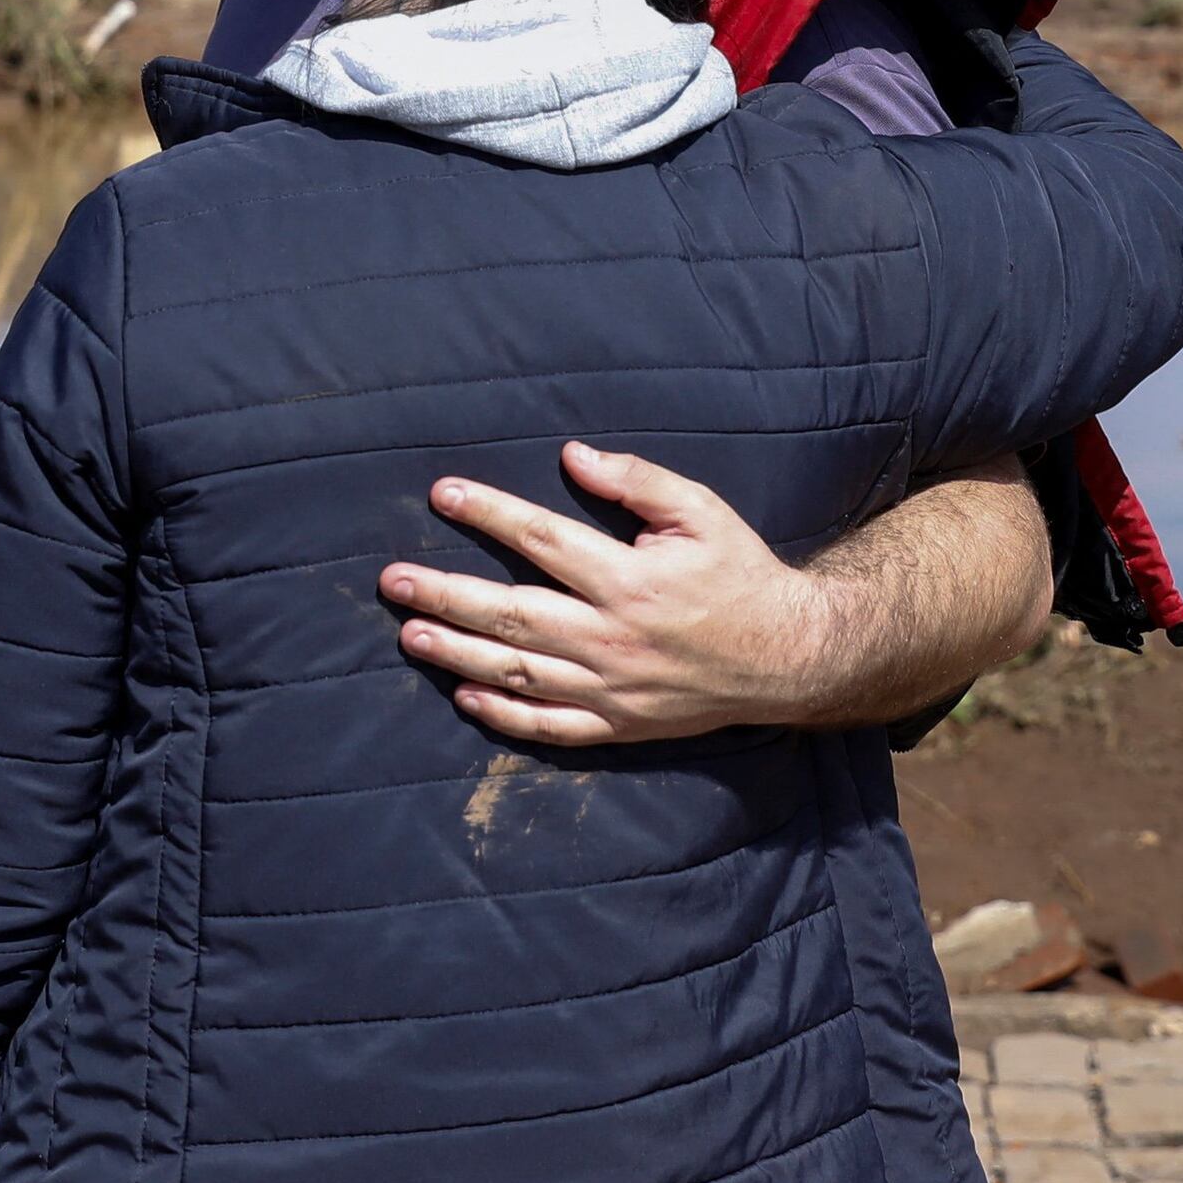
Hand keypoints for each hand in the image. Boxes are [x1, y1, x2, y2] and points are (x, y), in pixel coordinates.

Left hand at [389, 444, 840, 747]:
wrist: (789, 657)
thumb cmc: (741, 574)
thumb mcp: (702, 512)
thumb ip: (638, 482)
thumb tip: (573, 456)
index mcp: (629, 579)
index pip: (541, 539)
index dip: (488, 513)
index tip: (442, 493)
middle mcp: (611, 637)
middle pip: (511, 613)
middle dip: (445, 595)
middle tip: (393, 582)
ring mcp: (612, 688)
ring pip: (519, 672)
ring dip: (457, 654)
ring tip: (409, 635)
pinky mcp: (620, 725)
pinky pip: (551, 727)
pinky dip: (505, 716)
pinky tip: (466, 697)